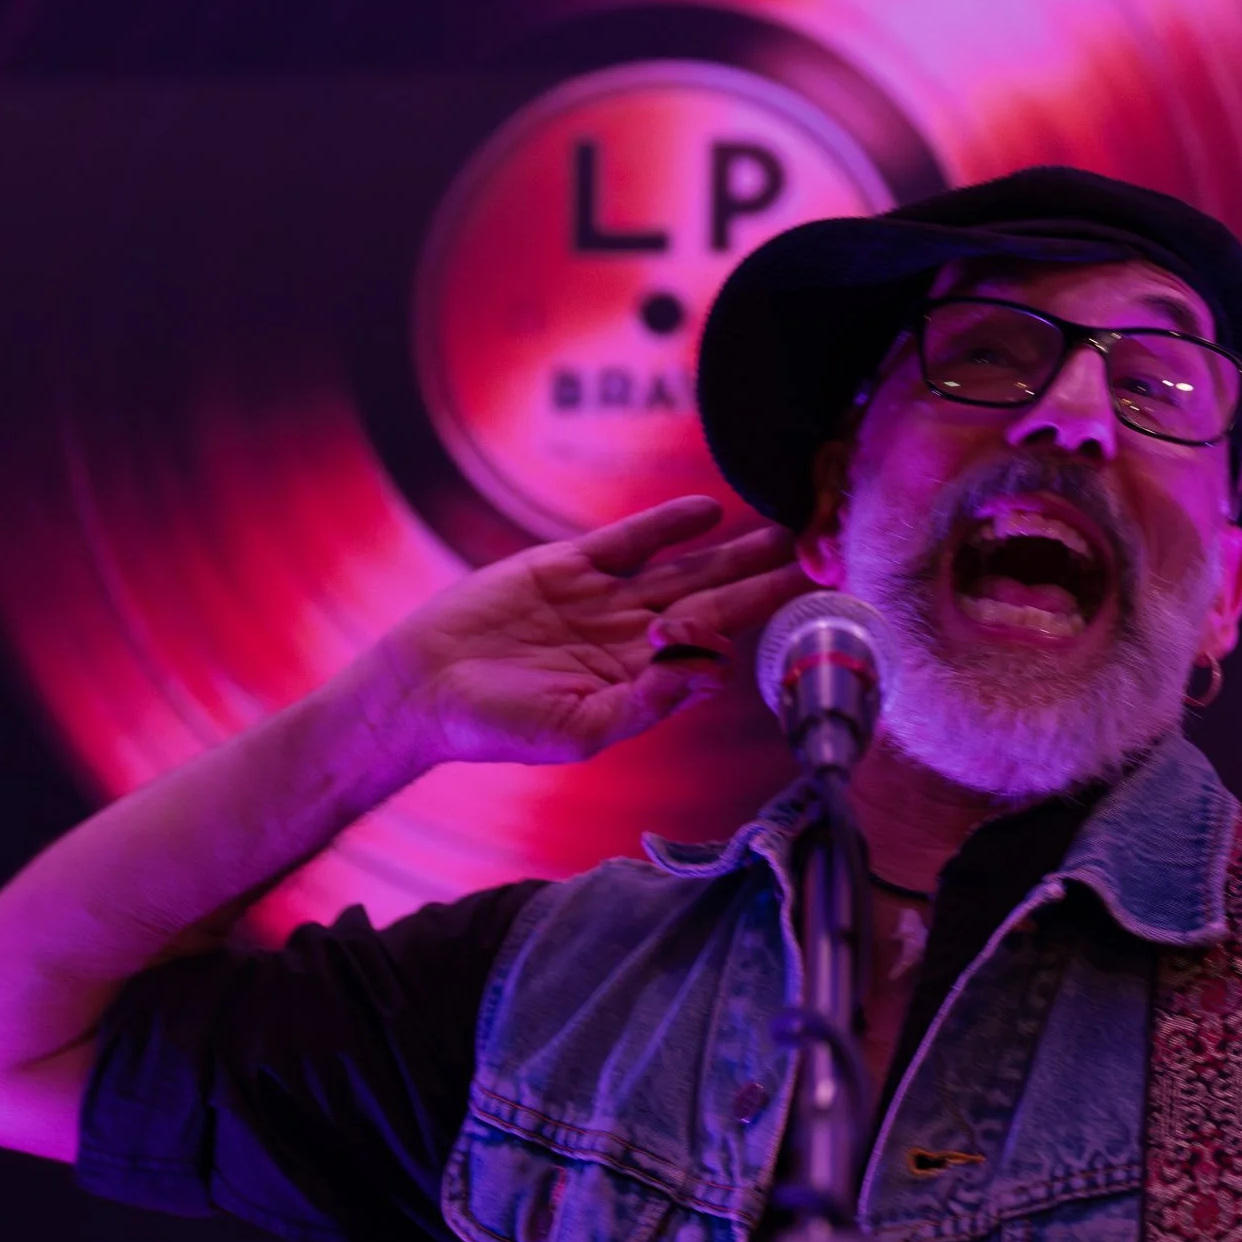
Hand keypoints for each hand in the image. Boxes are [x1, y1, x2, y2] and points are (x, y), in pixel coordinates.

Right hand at [371, 495, 806, 767]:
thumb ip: (646, 704)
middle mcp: (631, 638)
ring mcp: (602, 600)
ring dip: (730, 551)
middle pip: (712, 601)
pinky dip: (666, 525)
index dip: (758, 627)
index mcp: (640, 682)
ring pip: (681, 569)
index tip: (806, 608)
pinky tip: (707, 511)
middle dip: (763, 580)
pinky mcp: (567, 567)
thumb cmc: (496, 726)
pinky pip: (628, 541)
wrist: (423, 688)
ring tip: (781, 530)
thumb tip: (712, 677)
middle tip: (818, 555)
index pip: (714, 648)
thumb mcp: (577, 730)